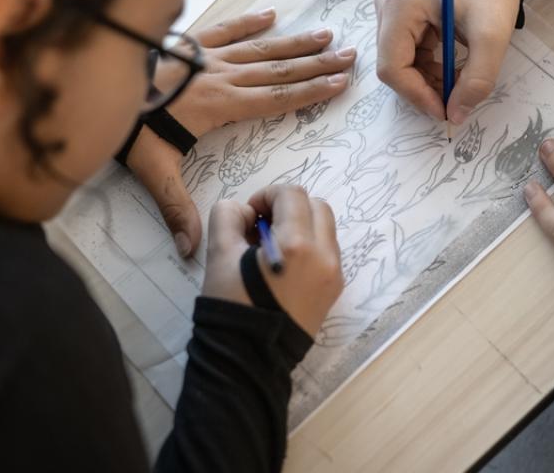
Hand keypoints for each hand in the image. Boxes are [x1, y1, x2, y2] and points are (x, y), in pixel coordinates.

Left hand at [127, 9, 354, 256]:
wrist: (96, 84)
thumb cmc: (127, 129)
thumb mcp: (152, 171)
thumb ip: (175, 208)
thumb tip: (190, 250)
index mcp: (221, 106)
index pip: (277, 99)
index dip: (311, 92)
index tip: (340, 83)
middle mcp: (221, 77)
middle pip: (279, 70)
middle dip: (317, 64)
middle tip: (349, 54)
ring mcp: (206, 57)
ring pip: (260, 48)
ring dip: (294, 43)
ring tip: (325, 35)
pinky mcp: (189, 44)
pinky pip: (225, 29)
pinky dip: (249, 22)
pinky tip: (271, 15)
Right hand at [200, 185, 342, 336]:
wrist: (248, 359)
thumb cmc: (232, 306)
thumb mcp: (219, 254)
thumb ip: (228, 217)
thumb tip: (245, 211)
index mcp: (297, 245)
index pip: (292, 195)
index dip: (267, 194)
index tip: (250, 213)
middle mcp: (324, 256)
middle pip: (316, 206)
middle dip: (289, 206)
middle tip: (262, 225)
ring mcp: (333, 275)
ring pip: (325, 229)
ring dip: (301, 225)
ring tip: (271, 246)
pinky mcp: (334, 291)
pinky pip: (327, 253)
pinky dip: (309, 246)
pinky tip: (283, 265)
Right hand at [375, 0, 526, 123]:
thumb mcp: (492, 37)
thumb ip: (477, 80)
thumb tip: (456, 115)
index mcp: (399, 4)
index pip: (393, 66)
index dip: (417, 95)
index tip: (446, 112)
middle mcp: (386, 4)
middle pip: (393, 65)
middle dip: (423, 88)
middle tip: (455, 102)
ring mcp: (391, 8)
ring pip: (400, 61)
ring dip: (427, 80)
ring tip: (458, 82)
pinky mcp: (402, 13)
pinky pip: (408, 52)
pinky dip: (429, 67)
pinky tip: (451, 68)